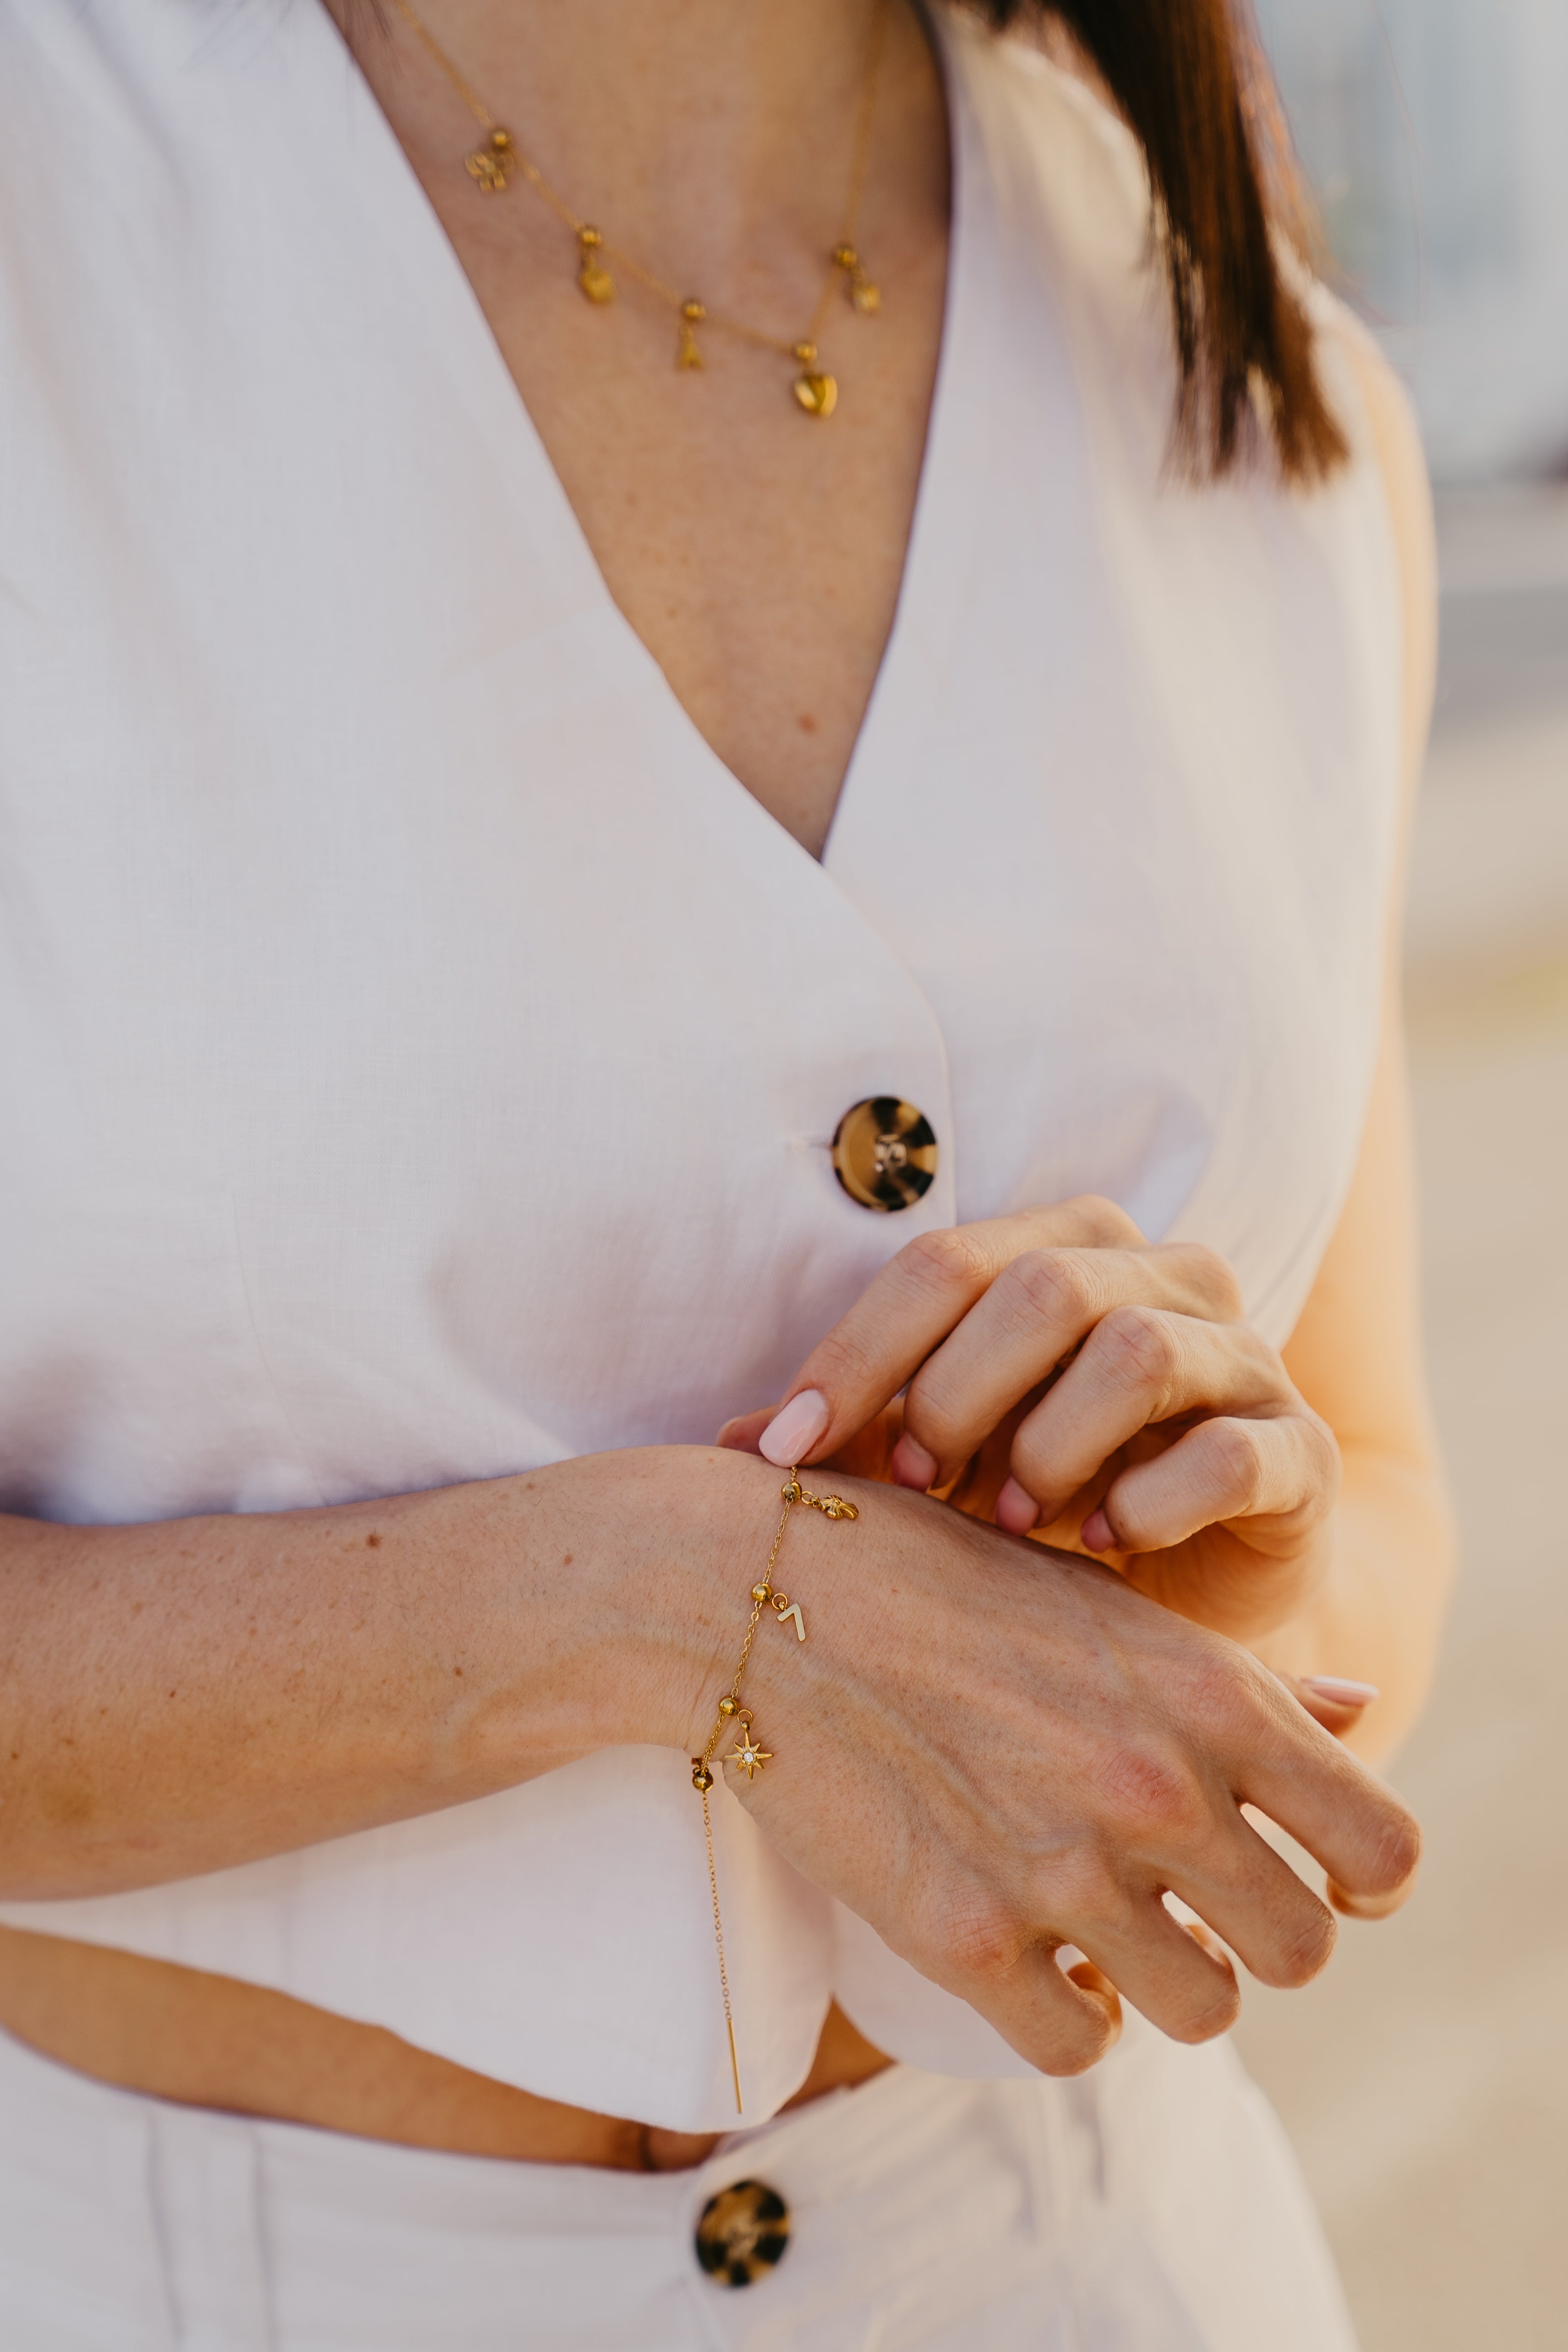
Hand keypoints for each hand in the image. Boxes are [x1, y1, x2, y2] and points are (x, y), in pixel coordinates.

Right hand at [694, 1470, 1417, 2074]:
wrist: (751, 1595)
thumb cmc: (931, 1577)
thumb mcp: (1101, 1602)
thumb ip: (1238, 1677)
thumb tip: (1363, 1710)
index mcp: (1209, 1694)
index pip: (1381, 1847)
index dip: (1367, 1880)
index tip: (1324, 1879)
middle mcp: (1156, 1787)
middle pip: (1303, 1951)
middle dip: (1257, 1938)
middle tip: (1194, 1905)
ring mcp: (1060, 1871)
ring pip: (1206, 2014)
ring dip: (1167, 1985)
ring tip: (1108, 1930)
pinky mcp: (962, 1941)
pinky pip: (1080, 2044)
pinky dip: (1067, 2016)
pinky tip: (1033, 1958)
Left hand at [721, 1197, 1340, 1646]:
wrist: (1203, 1581)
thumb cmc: (1049, 1502)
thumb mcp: (945, 1461)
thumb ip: (856, 1438)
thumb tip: (724, 1444)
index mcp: (1072, 1248)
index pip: (943, 1261)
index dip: (856, 1354)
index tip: (789, 1453)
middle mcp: (1169, 1275)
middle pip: (1038, 1289)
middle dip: (953, 1395)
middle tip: (919, 1488)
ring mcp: (1246, 1357)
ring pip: (1136, 1350)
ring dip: (1048, 1446)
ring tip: (1009, 1521)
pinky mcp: (1302, 1451)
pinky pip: (1228, 1453)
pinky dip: (1147, 1503)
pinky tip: (1098, 1546)